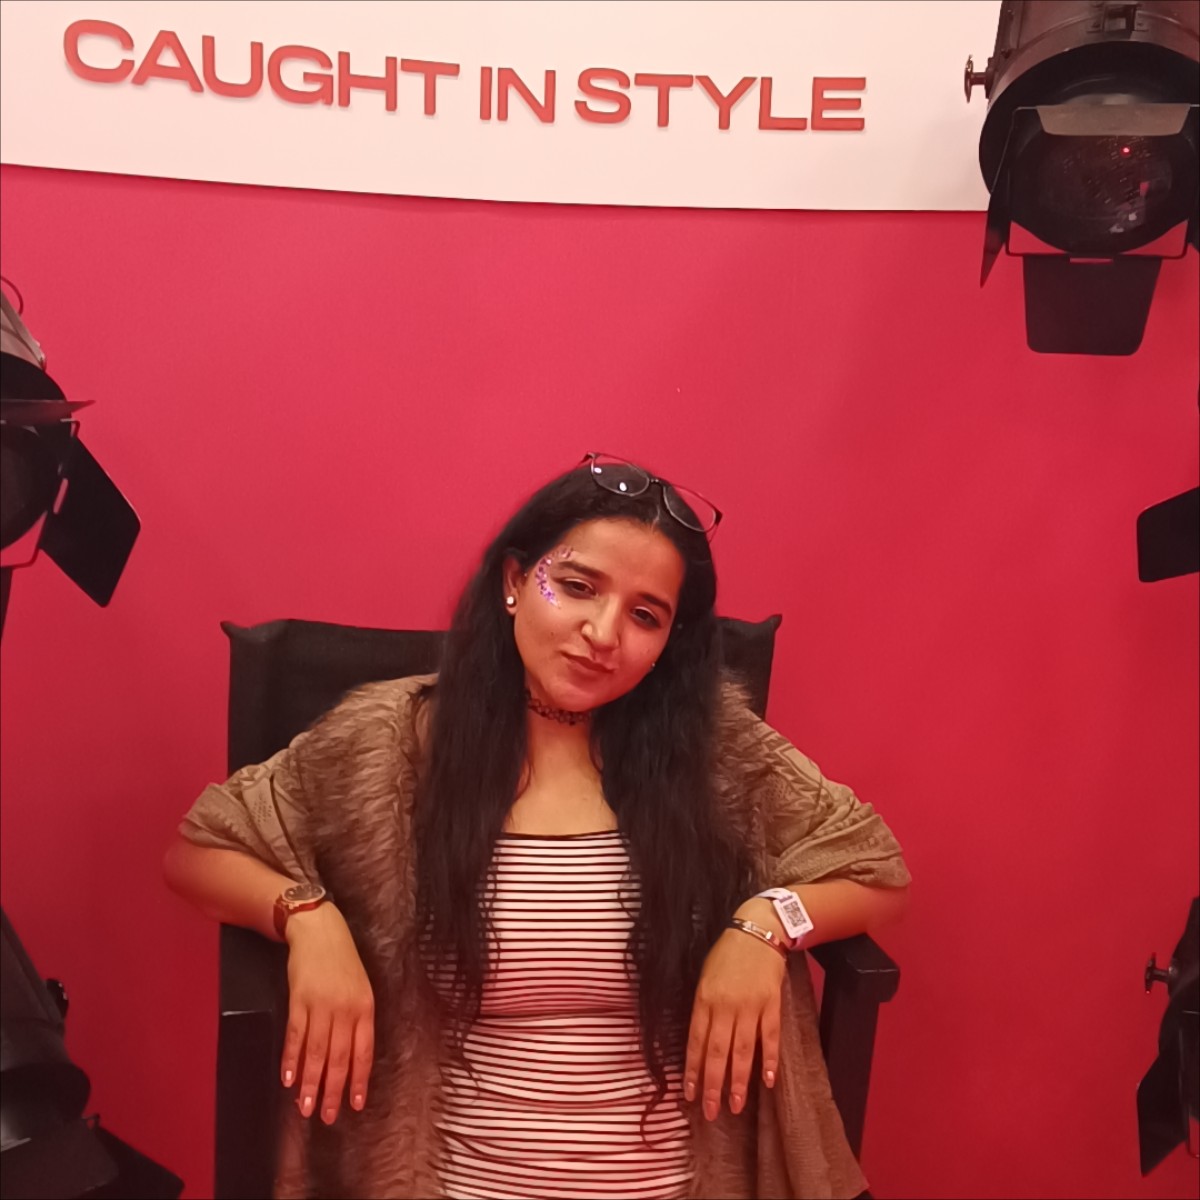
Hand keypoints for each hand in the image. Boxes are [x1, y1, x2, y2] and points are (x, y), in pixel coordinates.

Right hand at [281, 904, 374, 1124]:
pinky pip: (295, 1035)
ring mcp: (321, 1004)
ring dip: (310, 1083)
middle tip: (327, 1116)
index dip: (358, 1080)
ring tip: (305, 1108)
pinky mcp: (299, 999)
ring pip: (317, 1052)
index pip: (364, 1051)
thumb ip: (357, 1021)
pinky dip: (291, 1059)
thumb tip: (350, 1059)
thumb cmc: (343, 962)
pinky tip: (288, 1079)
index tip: (354, 1105)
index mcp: (365, 1007)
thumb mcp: (361, 988)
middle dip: (333, 1090)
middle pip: (340, 1057)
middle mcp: (346, 1008)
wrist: (320, 932)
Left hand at [684, 899, 786, 1119]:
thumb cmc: (727, 954)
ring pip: (742, 1050)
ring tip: (734, 1105)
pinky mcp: (772, 1003)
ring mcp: (750, 1005)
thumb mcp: (705, 976)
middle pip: (717, 1051)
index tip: (689, 1094)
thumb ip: (702, 1007)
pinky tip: (768, 1081)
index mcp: (704, 998)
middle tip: (710, 1111)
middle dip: (712, 1084)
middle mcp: (725, 1005)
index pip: (695, 1041)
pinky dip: (769, 1059)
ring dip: (738, 1081)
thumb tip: (698, 1041)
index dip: (692, 1069)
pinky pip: (770, 1036)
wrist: (758, 930)